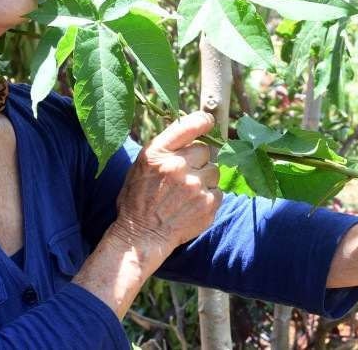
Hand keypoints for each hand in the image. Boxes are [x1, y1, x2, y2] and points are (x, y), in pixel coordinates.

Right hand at [108, 111, 222, 259]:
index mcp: (157, 153)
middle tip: (185, 175)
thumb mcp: (142, 165)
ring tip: (187, 193)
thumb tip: (193, 129)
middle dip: (198, 160)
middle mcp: (176, 166)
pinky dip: (209, 197)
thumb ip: (166, 147)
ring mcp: (194, 185)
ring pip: (214, 170)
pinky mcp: (208, 204)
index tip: (208, 122)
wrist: (141, 236)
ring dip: (205, 179)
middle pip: (205, 150)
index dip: (203, 121)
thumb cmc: (139, 199)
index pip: (188, 126)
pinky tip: (192, 205)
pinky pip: (218, 191)